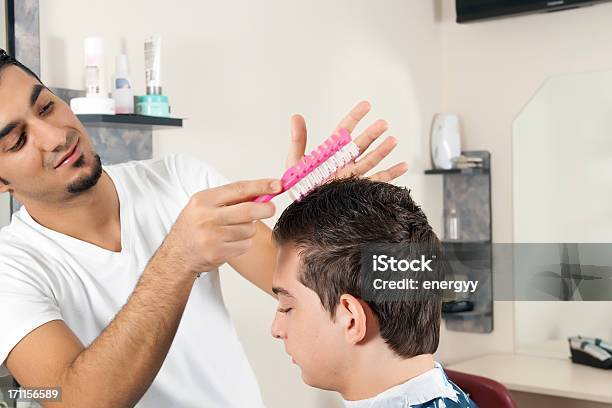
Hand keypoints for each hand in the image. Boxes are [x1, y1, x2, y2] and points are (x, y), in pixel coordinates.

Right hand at [160, 179, 280, 275]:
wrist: (176, 255)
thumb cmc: (194, 227)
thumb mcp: (204, 205)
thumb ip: (230, 199)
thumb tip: (261, 192)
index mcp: (204, 200)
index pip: (238, 189)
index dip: (261, 186)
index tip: (277, 185)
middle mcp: (207, 217)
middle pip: (249, 211)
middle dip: (265, 209)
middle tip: (270, 208)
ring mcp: (212, 236)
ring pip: (249, 229)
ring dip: (248, 229)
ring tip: (234, 230)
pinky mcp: (218, 253)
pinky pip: (245, 244)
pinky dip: (243, 243)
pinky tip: (230, 242)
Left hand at [286, 101, 407, 181]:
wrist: (303, 209)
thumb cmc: (298, 185)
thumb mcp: (294, 161)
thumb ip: (298, 139)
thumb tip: (296, 117)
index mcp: (331, 151)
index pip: (345, 129)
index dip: (355, 117)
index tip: (366, 105)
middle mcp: (345, 161)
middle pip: (361, 144)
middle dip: (372, 134)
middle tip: (382, 124)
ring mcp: (353, 175)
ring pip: (371, 160)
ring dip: (383, 151)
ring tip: (393, 140)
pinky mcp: (358, 189)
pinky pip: (377, 181)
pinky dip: (391, 174)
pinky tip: (403, 166)